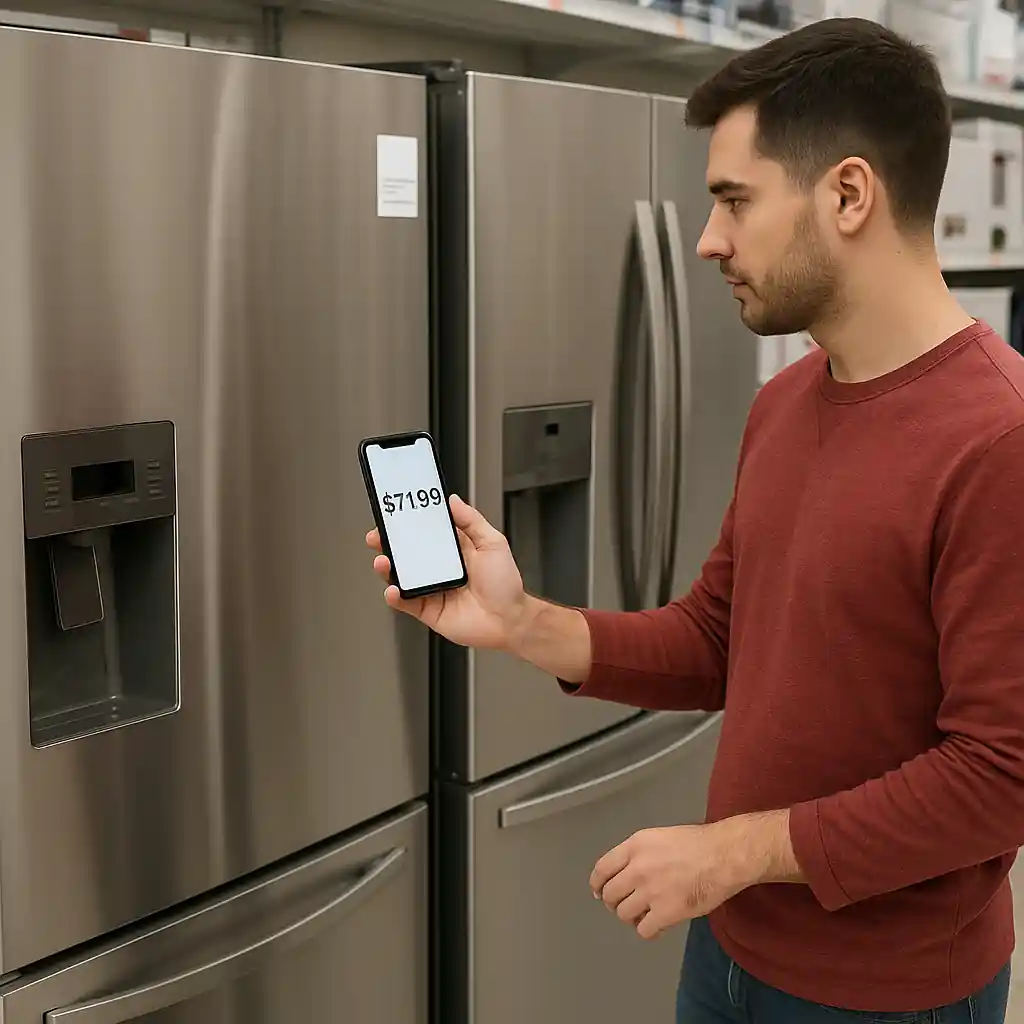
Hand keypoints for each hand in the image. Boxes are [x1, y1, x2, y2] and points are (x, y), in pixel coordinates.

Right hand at [366, 494, 526, 650]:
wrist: (510, 620)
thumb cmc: (506, 585)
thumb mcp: (493, 543)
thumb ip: (472, 521)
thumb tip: (453, 501)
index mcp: (453, 551)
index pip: (425, 534)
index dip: (408, 525)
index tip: (394, 515)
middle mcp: (439, 569)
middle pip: (407, 554)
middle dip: (389, 545)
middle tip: (377, 537)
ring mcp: (432, 590)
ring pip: (402, 577)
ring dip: (387, 569)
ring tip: (383, 562)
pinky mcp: (428, 611)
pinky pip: (406, 602)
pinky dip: (395, 596)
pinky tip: (393, 589)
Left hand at [589, 823, 744, 939]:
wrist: (724, 855)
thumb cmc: (697, 843)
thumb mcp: (660, 837)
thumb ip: (640, 853)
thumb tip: (627, 871)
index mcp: (634, 846)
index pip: (601, 869)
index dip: (597, 884)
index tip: (599, 892)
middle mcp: (636, 868)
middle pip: (609, 894)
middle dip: (614, 902)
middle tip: (626, 905)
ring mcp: (649, 891)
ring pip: (623, 913)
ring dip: (631, 917)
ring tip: (644, 914)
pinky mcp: (665, 913)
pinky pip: (643, 930)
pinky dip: (648, 930)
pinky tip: (657, 926)